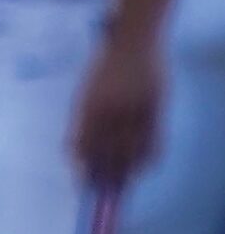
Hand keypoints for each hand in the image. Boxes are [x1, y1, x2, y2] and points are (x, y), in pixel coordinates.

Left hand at [72, 28, 162, 187]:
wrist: (133, 40)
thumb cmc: (105, 65)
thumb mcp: (85, 93)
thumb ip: (82, 121)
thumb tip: (77, 151)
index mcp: (88, 109)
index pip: (83, 148)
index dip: (84, 170)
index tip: (84, 185)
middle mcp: (109, 113)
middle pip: (106, 155)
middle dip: (105, 177)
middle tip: (104, 192)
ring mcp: (134, 111)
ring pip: (130, 152)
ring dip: (126, 172)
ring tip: (124, 185)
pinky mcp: (155, 108)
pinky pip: (153, 140)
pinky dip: (147, 157)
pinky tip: (144, 167)